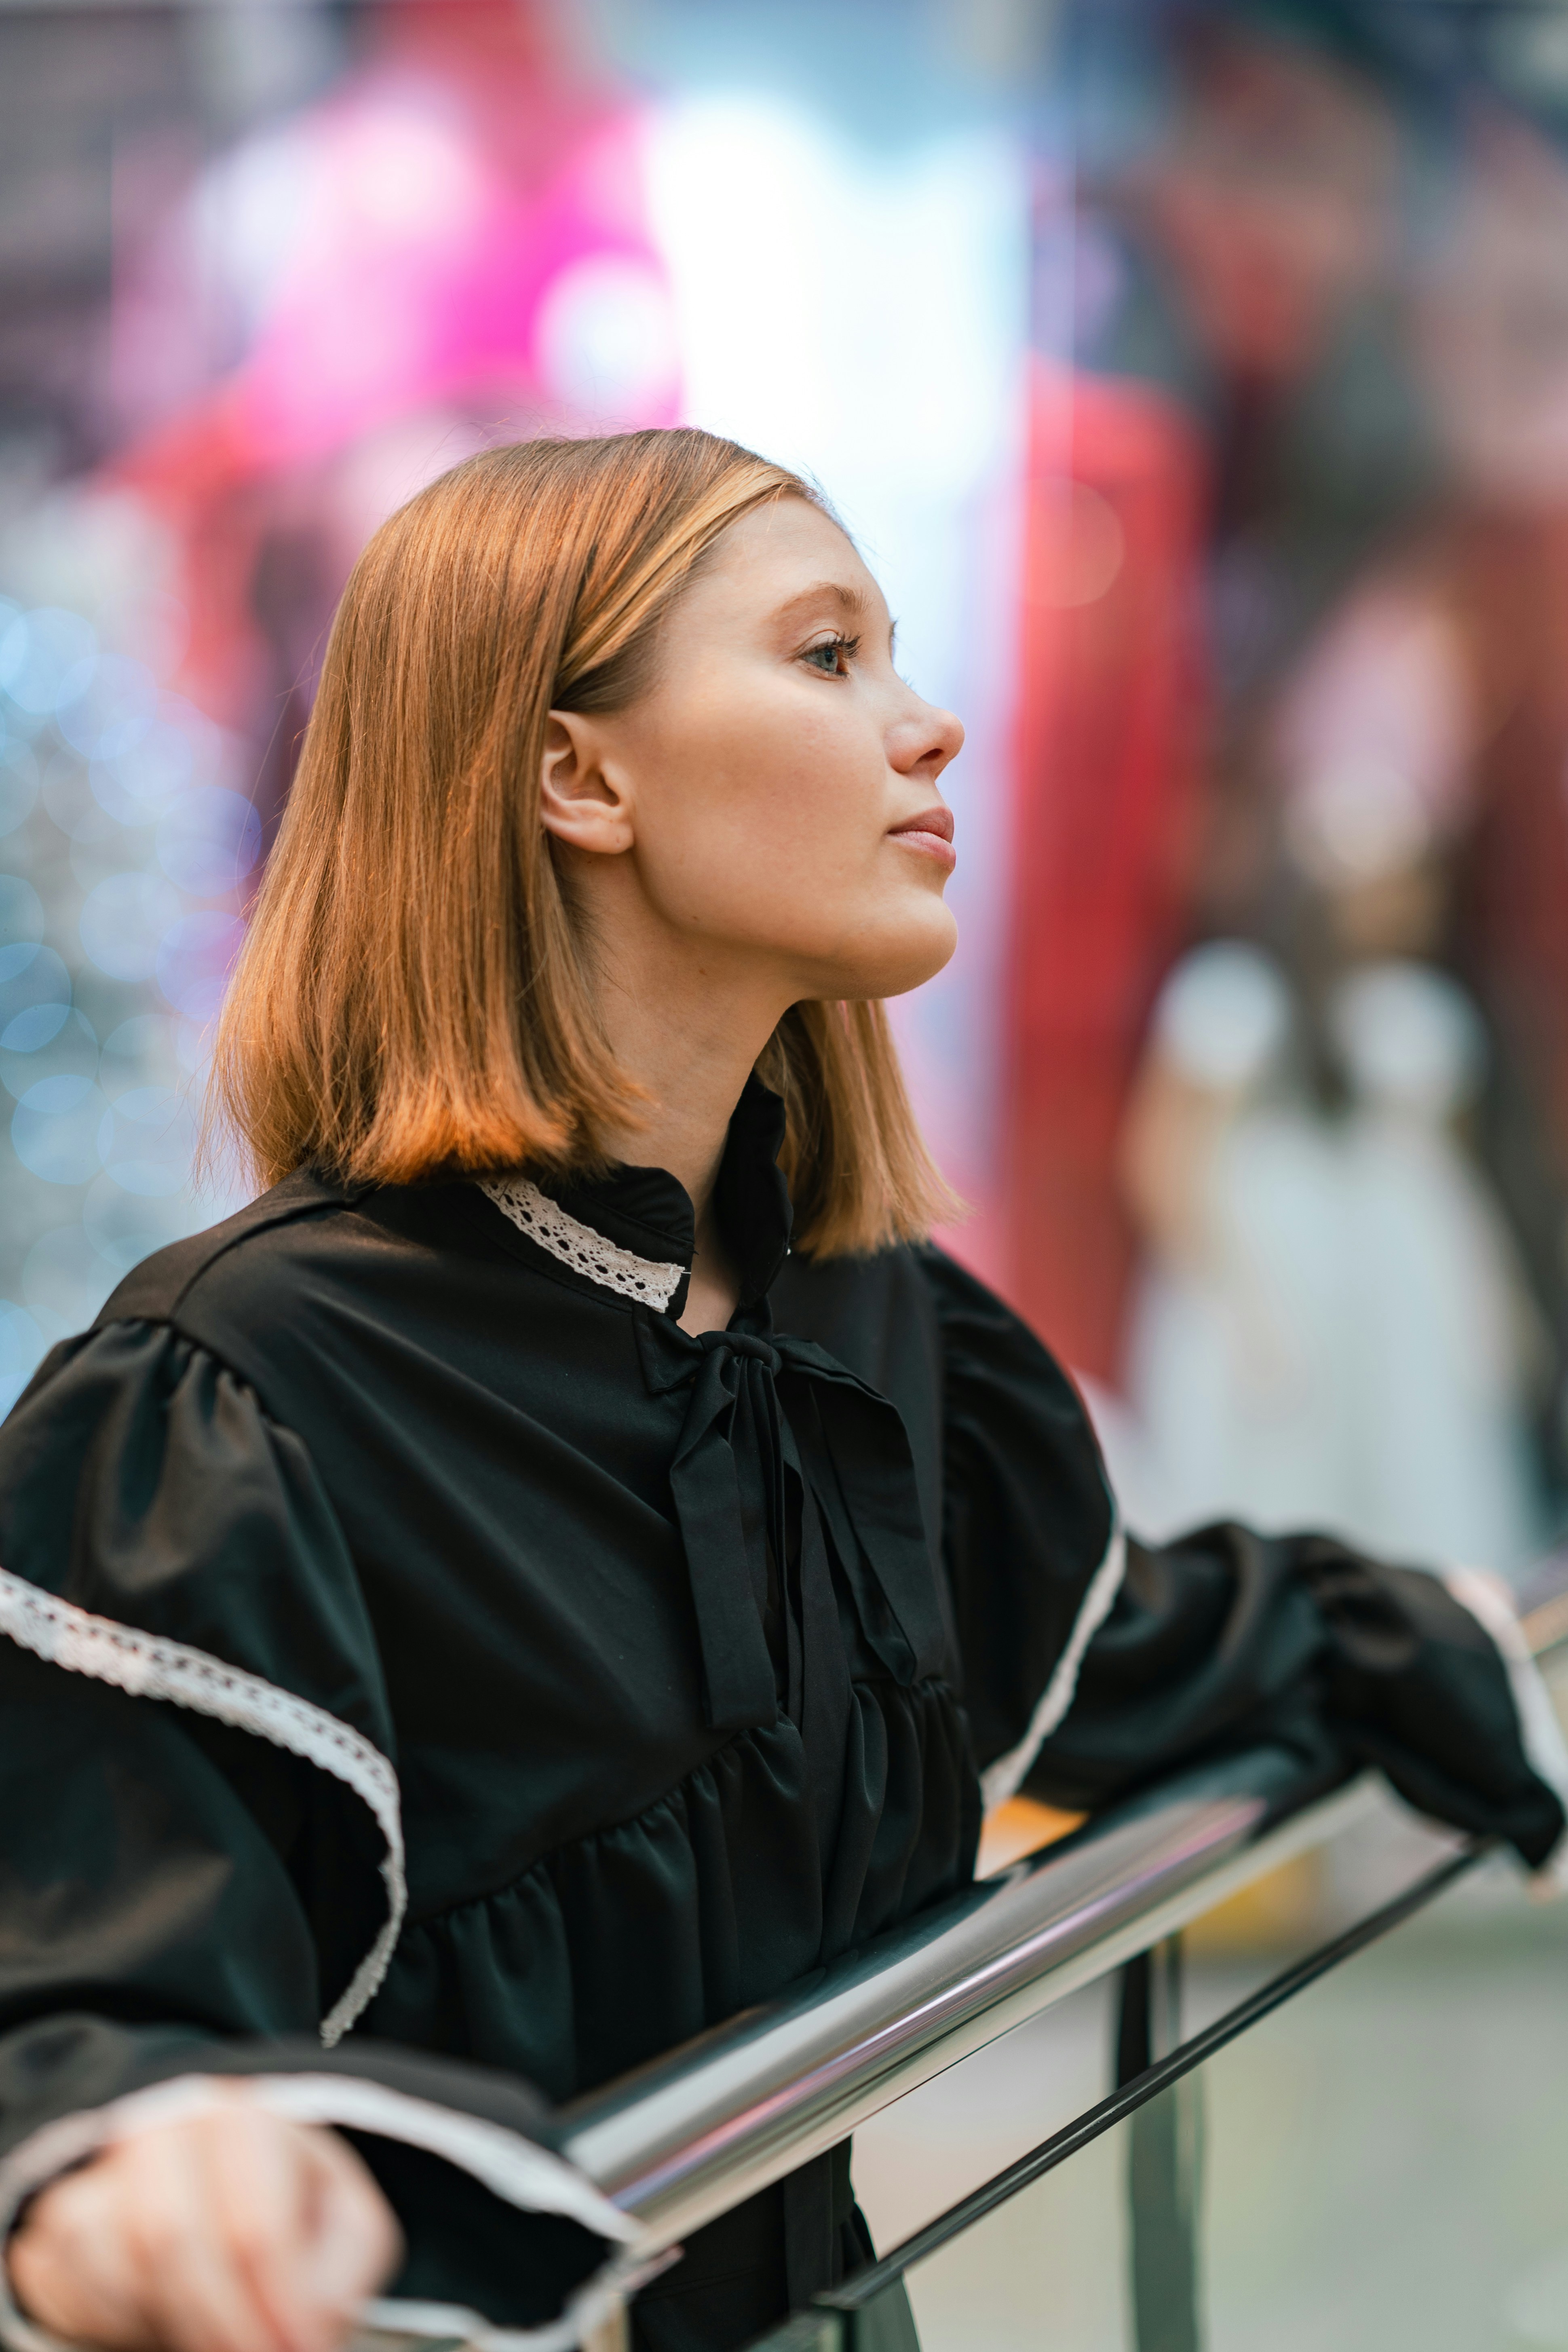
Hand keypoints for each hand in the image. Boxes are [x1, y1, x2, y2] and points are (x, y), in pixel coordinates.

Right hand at [7, 2089, 402, 2351]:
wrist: (221, 2189)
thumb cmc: (290, 2212)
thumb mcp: (343, 2231)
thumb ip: (338, 2278)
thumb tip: (304, 2333)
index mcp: (247, 2124)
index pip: (251, 2229)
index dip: (273, 2311)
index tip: (297, 2350)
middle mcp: (166, 2129)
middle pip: (169, 2239)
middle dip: (212, 2326)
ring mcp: (104, 2168)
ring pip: (110, 2258)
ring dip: (160, 2319)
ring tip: (205, 2332)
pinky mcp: (58, 2219)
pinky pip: (66, 2282)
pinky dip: (111, 2320)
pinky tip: (156, 2316)